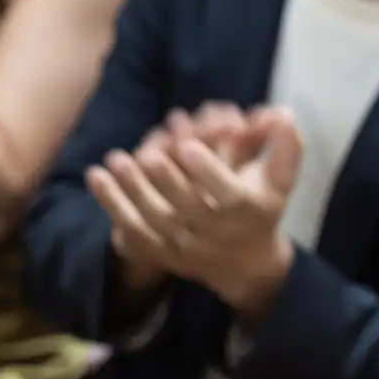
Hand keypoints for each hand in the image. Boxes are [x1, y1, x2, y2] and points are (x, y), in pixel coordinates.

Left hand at [89, 106, 302, 319]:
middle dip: (165, 181)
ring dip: (129, 191)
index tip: (189, 146)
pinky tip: (94, 177)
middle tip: (144, 153)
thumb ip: (284, 148)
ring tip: (112, 159)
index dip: (207, 172)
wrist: (244, 265)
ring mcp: (183, 246)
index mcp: (245, 212)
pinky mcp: (159, 253)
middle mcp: (213, 233)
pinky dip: (110, 205)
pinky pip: (130, 231)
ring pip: (153, 221)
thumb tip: (284, 113)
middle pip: (185, 208)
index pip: (226, 193)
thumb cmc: (259, 208)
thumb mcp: (278, 181)